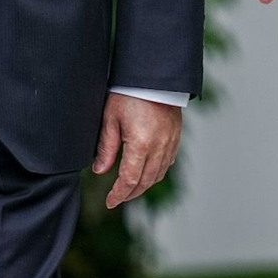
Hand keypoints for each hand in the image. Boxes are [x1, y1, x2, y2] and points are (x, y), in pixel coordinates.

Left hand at [92, 93, 182, 208]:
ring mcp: (170, 140)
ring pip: (159, 173)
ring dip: (145, 184)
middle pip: (146, 181)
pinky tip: (148, 170)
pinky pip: (169, 160)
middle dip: (131, 193)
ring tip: (131, 187)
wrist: (155, 74)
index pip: (130, 180)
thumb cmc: (130, 93)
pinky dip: (158, 171)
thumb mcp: (111, 118)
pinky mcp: (176, 134)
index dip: (119, 195)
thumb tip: (100, 171)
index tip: (110, 202)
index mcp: (140, 143)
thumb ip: (106, 147)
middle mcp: (159, 146)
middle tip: (118, 198)